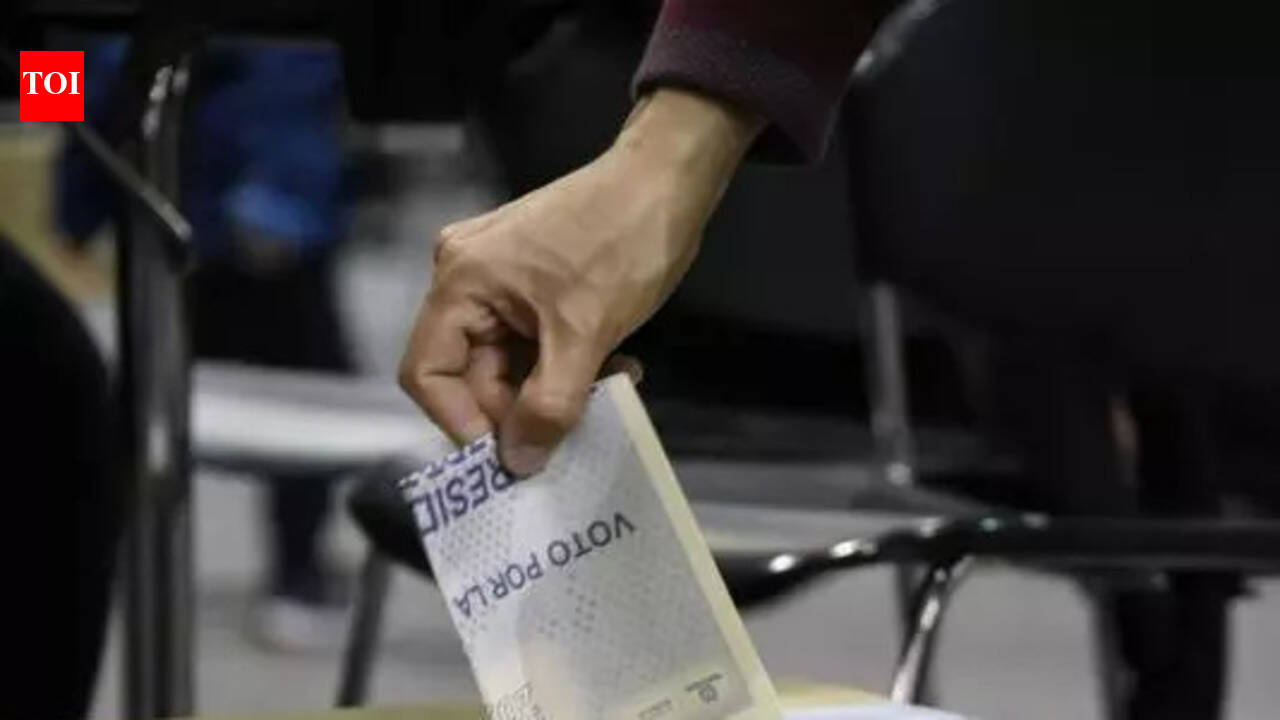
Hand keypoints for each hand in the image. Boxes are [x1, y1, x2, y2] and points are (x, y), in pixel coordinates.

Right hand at [400, 89, 761, 474]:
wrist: (669, 177)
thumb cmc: (622, 244)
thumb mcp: (585, 336)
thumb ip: (547, 407)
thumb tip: (517, 464)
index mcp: (461, 281)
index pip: (427, 374)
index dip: (463, 423)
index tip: (514, 452)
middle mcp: (465, 276)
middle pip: (471, 373)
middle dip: (524, 407)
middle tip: (578, 427)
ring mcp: (498, 275)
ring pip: (509, 362)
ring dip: (555, 387)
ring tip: (610, 387)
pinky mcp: (529, 278)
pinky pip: (531, 339)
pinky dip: (566, 362)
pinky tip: (614, 364)